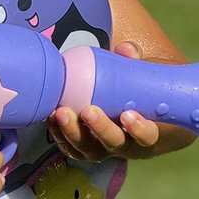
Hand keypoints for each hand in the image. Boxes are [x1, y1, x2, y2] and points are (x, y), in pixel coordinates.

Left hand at [46, 41, 160, 161]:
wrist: (124, 115)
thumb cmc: (134, 96)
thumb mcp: (140, 80)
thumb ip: (134, 63)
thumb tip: (126, 49)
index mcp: (144, 132)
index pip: (147, 136)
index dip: (139, 129)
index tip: (128, 115)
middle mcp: (123, 145)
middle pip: (113, 144)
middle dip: (100, 129)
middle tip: (88, 111)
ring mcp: (101, 149)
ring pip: (87, 148)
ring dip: (72, 132)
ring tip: (61, 112)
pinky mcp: (80, 149)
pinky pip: (69, 145)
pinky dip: (58, 132)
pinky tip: (51, 115)